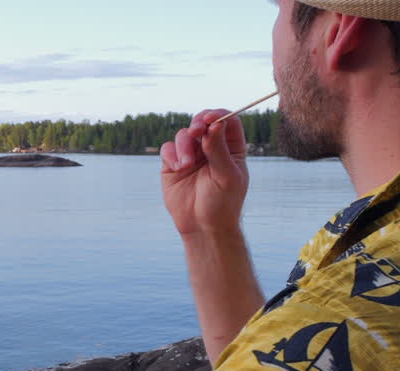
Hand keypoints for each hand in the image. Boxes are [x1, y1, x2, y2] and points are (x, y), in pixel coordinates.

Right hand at [160, 109, 249, 240]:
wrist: (202, 226)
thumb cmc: (222, 203)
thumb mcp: (226, 176)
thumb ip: (219, 149)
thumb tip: (214, 124)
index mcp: (231, 148)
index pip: (228, 121)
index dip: (219, 115)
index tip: (211, 119)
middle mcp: (211, 148)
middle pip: (203, 122)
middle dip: (198, 123)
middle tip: (196, 131)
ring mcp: (191, 155)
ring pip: (184, 135)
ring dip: (184, 146)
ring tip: (186, 165)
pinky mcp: (172, 164)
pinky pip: (167, 149)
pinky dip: (171, 155)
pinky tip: (178, 168)